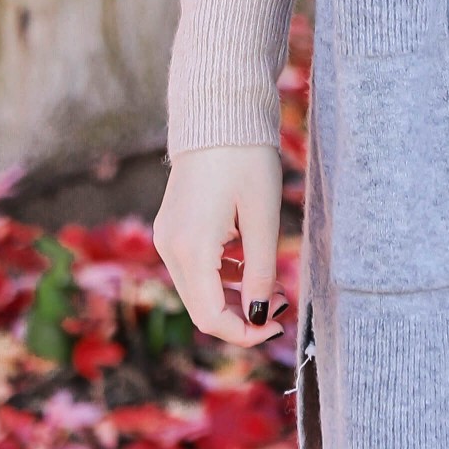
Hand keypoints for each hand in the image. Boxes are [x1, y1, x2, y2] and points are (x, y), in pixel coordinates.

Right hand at [154, 144, 288, 347]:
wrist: (218, 115)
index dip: (245, 333)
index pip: (211, 317)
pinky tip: (251, 265)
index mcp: (190, 249)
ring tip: (274, 285)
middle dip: (241, 316)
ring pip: (198, 289)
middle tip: (281, 307)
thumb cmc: (246, 160)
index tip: (278, 326)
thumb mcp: (263, 218)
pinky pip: (195, 267)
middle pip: (201, 308)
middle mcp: (169, 247)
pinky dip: (222, 276)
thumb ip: (261, 272)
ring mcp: (166, 236)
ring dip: (234, 297)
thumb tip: (261, 315)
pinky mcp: (171, 227)